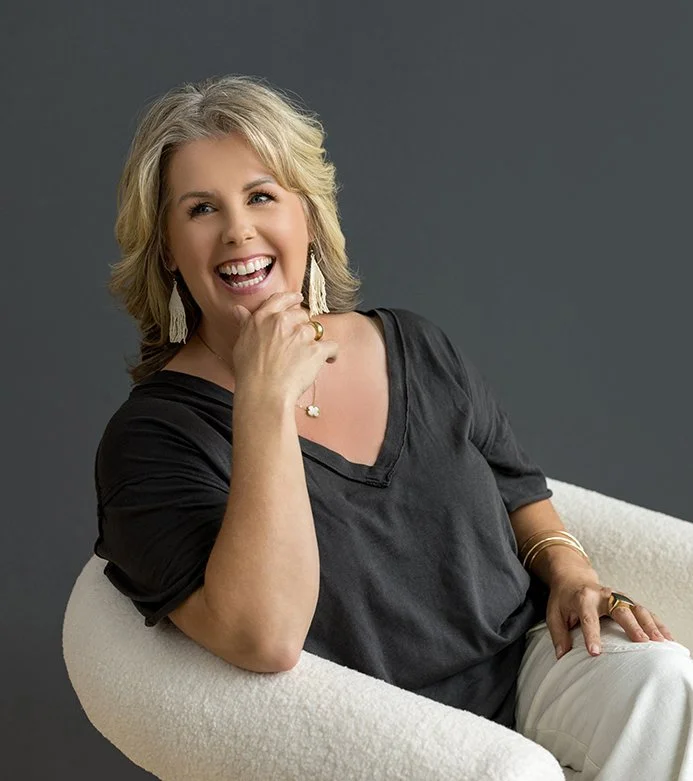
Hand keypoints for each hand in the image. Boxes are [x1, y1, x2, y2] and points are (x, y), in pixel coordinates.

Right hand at [232, 291, 338, 403]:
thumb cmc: (250, 373)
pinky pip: (331, 346)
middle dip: (302, 327)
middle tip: (297, 345)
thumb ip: (246, 324)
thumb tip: (239, 310)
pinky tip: (328, 360)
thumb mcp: (241, 343)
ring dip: (313, 342)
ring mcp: (300, 335)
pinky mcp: (316, 350)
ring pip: (315, 331)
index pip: (280, 299)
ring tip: (307, 359)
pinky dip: (331, 354)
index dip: (291, 298)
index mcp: (263, 318)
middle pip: (301, 315)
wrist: (263, 393)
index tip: (297, 299)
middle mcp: (282, 322)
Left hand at [546, 569, 675, 659]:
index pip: (588, 617)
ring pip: (636, 609)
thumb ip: (558, 635)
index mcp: (583, 598)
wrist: (573, 578)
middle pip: (619, 609)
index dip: (591, 635)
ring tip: (660, 642)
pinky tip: (666, 637)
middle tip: (641, 642)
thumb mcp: (554, 614)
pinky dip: (657, 624)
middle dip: (630, 625)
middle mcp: (603, 595)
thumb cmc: (564, 599)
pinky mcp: (627, 601)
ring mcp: (618, 597)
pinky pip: (645, 611)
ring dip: (649, 624)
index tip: (595, 652)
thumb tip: (562, 657)